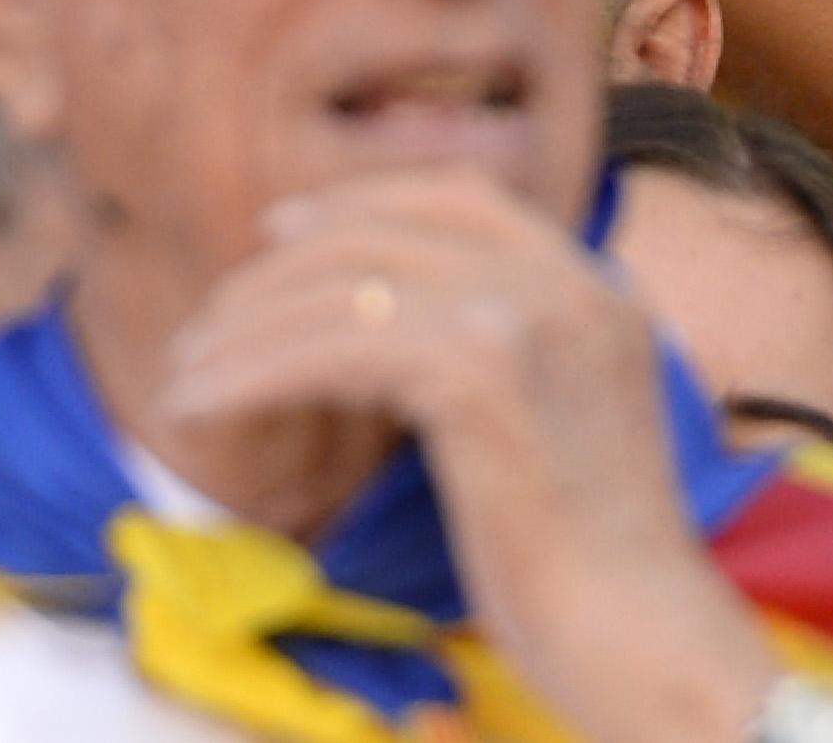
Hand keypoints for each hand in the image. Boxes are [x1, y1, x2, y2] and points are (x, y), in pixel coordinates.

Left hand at [156, 172, 781, 742]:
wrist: (646, 636)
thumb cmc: (597, 566)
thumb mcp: (567, 425)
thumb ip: (511, 359)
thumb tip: (396, 338)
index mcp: (597, 286)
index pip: (464, 195)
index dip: (361, 203)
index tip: (282, 232)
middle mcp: (567, 280)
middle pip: (385, 231)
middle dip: (280, 270)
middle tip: (210, 321)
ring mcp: (525, 317)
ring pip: (344, 285)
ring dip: (245, 328)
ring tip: (187, 376)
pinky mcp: (477, 373)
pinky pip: (331, 348)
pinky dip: (251, 372)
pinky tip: (202, 405)